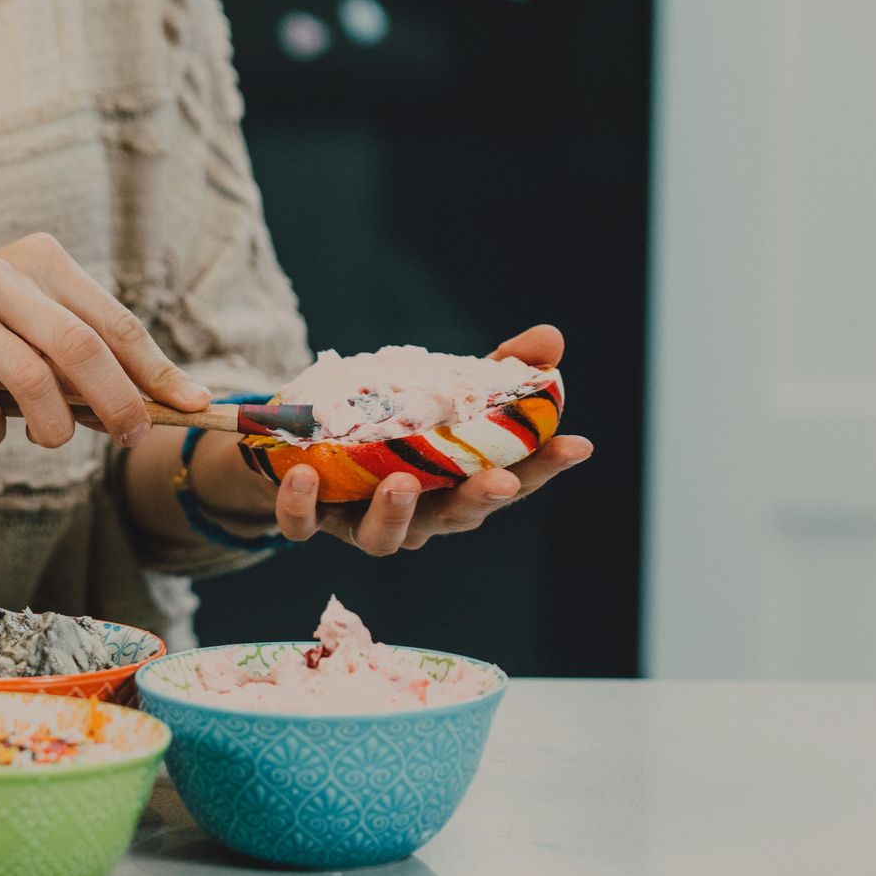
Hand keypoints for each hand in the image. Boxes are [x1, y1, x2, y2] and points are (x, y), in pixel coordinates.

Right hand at [0, 233, 210, 449]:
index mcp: (37, 259)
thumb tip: (163, 405)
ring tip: (48, 441)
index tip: (192, 407)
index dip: (157, 370)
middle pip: (81, 346)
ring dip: (53, 428)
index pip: (113, 321)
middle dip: (118, 402)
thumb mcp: (28, 340)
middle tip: (130, 438)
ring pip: (31, 379)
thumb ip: (83, 364)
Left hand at [271, 324, 594, 554]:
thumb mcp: (444, 388)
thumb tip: (550, 338)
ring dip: (393, 514)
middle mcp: (415, 512)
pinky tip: (306, 472)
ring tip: (401, 481)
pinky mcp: (307, 515)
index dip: (544, 467)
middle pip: (453, 518)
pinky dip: (302, 504)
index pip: (511, 482)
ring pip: (381, 537)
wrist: (298, 441)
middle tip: (499, 482)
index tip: (577, 444)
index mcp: (456, 484)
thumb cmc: (389, 423)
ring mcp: (359, 519)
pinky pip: (303, 522)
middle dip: (478, 501)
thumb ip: (499, 368)